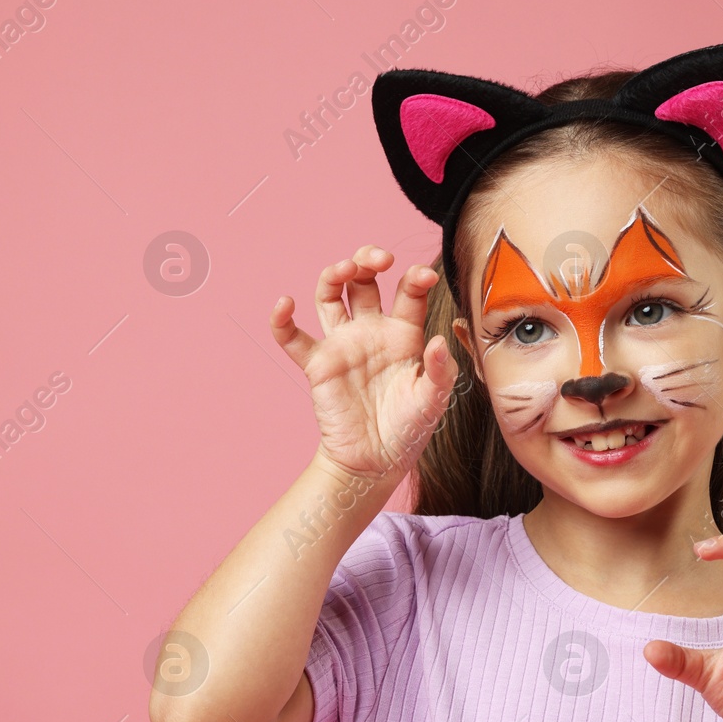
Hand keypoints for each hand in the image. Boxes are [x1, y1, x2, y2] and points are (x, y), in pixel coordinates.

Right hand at [270, 245, 458, 484]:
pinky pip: (293, 338)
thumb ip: (440, 371)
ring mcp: (342, 344)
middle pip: (364, 280)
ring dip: (334, 275)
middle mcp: (371, 331)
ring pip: (331, 296)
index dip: (415, 277)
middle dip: (369, 260)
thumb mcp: (434, 400)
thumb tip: (438, 341)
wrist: (376, 462)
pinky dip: (282, 320)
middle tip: (380, 259)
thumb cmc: (409, 429)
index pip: (408, 291)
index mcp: (404, 333)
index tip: (424, 277)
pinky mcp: (318, 364)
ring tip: (343, 270)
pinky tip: (284, 304)